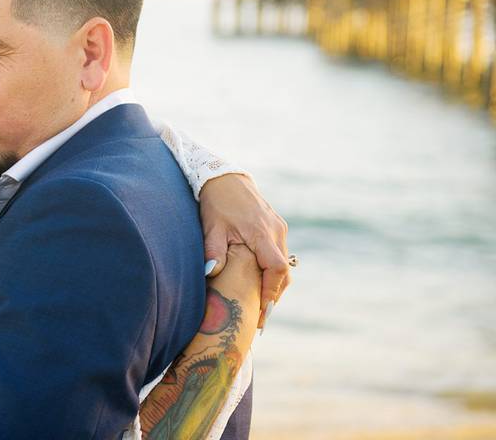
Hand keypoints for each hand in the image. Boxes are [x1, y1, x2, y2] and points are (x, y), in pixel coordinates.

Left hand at [198, 173, 288, 328]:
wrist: (225, 178)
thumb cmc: (217, 202)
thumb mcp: (211, 226)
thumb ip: (213, 250)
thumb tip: (211, 274)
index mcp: (261, 232)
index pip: (276, 268)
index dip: (271, 291)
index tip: (263, 310)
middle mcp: (275, 231)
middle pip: (284, 271)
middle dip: (274, 295)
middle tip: (261, 317)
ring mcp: (278, 228)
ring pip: (283, 264)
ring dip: (274, 284)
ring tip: (261, 305)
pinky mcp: (276, 227)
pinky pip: (279, 254)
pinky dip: (273, 271)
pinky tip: (260, 283)